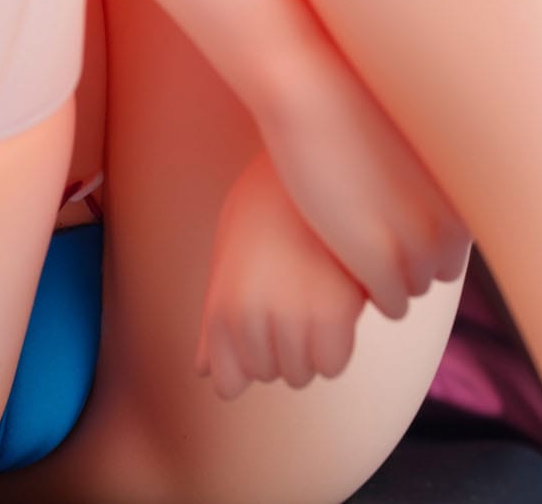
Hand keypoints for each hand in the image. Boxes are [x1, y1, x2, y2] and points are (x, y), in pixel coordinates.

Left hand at [197, 149, 364, 396]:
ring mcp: (290, 319)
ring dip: (311, 344)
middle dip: (282, 346)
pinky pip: (333, 362)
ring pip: (304, 373)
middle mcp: (248, 320)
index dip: (245, 363)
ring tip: (312, 292)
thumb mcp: (229, 256)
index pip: (227, 383)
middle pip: (271, 374)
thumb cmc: (265, 206)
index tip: (258, 329)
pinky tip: (334, 303)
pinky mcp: (334, 312)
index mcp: (219, 307)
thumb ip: (216, 318)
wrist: (305, 158)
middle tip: (291, 293)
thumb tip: (203, 372)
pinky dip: (338, 342)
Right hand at [252, 38, 470, 320]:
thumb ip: (438, 176)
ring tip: (355, 231)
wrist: (309, 87)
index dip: (421, 231)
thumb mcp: (414, 134)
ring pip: (415, 286)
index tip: (392, 209)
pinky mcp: (383, 261)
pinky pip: (390, 300)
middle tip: (371, 223)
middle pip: (440, 268)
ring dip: (389, 272)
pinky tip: (349, 255)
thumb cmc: (353, 106)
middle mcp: (454, 219)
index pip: (456, 242)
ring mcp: (420, 242)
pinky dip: (374, 289)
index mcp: (468, 185)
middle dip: (410, 256)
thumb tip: (443, 197)